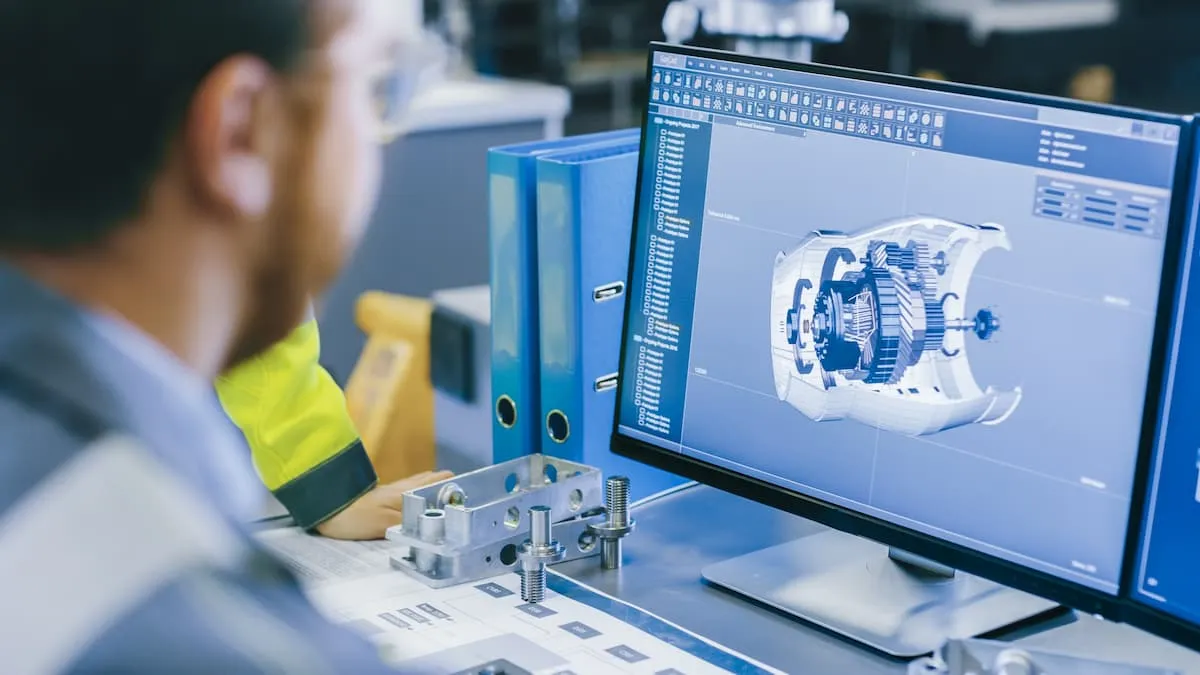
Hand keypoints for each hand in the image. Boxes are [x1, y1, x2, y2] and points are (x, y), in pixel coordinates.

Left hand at [316, 470, 453, 539]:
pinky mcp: (382, 498)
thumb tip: (437, 523)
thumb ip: (411, 523)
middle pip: (434, 481)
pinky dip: (419, 500)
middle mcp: (403, 487)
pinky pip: (409, 495)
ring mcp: (393, 491)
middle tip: (460, 505)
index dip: (459, 486)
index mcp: (408, 491)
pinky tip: (418, 512)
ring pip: (421, 487)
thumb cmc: (355, 515)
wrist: (326, 508)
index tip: (472, 497)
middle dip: (449, 489)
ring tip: (444, 510)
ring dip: (434, 494)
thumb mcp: (385, 524)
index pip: (442, 480)